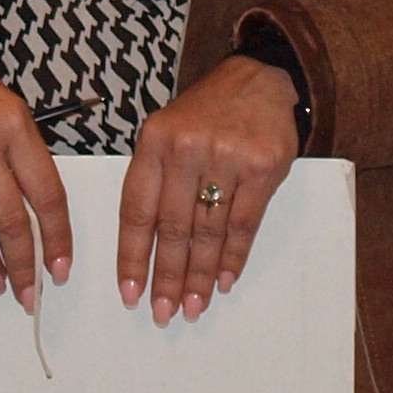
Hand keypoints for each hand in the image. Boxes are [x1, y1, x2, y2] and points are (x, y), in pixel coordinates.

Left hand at [119, 56, 302, 322]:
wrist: (258, 80)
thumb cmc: (206, 115)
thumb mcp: (167, 133)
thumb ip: (155, 180)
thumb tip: (146, 249)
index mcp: (154, 142)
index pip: (138, 210)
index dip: (133, 256)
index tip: (130, 293)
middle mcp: (186, 148)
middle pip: (172, 228)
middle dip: (167, 277)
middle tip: (164, 312)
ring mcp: (226, 157)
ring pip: (208, 231)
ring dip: (200, 275)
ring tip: (194, 305)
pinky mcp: (263, 166)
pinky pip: (244, 224)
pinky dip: (233, 257)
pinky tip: (224, 280)